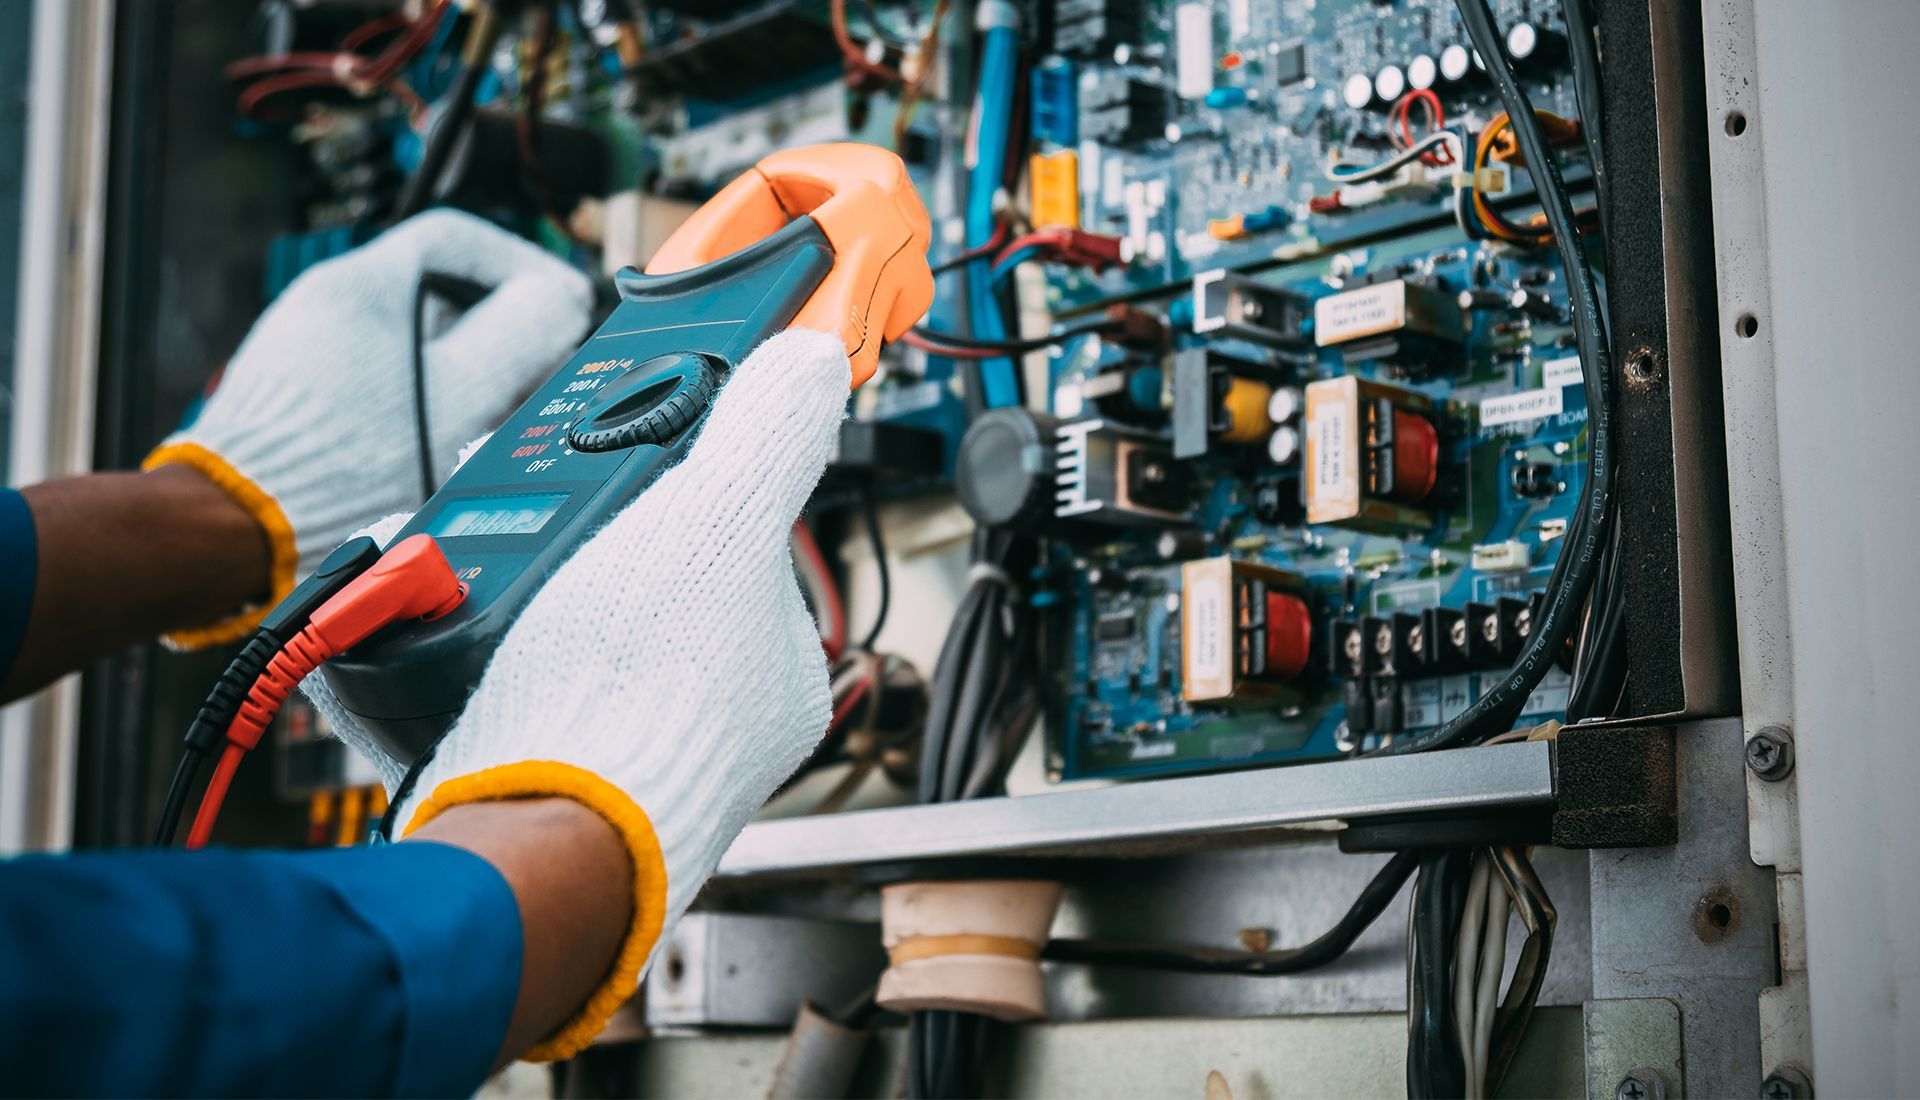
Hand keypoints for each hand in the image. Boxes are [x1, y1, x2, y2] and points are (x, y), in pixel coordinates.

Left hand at [144, 211, 591, 646]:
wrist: (239, 526)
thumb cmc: (340, 465)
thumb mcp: (461, 394)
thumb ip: (524, 334)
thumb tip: (562, 299)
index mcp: (364, 283)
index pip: (457, 237)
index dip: (520, 264)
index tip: (555, 304)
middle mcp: (329, 304)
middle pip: (440, 295)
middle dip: (499, 332)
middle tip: (534, 375)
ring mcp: (309, 350)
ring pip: (413, 344)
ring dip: (464, 375)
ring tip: (489, 423)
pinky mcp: (302, 397)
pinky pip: (380, 382)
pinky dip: (422, 402)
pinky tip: (435, 448)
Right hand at [384, 328, 845, 1058]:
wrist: (523, 832)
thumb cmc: (633, 694)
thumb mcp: (718, 522)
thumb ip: (766, 439)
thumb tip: (814, 365)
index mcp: (769, 667)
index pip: (733, 545)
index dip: (670, 486)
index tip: (615, 457)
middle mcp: (702, 719)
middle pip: (632, 582)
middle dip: (563, 529)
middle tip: (510, 492)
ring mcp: (614, 752)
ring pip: (554, 631)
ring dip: (495, 581)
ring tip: (454, 552)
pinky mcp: (527, 774)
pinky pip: (488, 684)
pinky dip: (453, 645)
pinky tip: (423, 616)